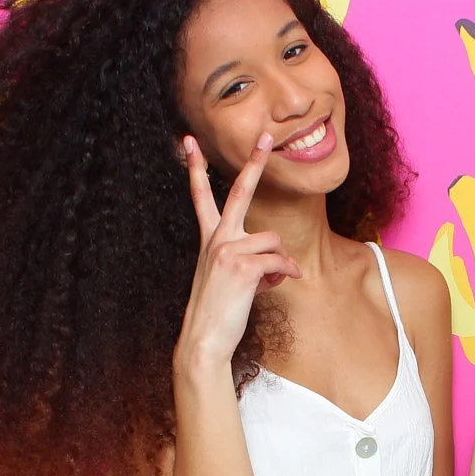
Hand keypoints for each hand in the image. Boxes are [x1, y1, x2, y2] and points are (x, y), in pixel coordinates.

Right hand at [173, 133, 301, 368]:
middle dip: (253, 162)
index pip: (201, 196)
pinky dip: (285, 274)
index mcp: (210, 239)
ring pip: (274, 241)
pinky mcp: (242, 265)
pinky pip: (279, 261)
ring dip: (281, 263)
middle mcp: (216, 238)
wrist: (204, 340)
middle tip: (265, 135)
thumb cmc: (219, 313)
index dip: (195, 167)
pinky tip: (280, 285)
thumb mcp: (233, 281)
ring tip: (271, 282)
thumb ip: (254, 264)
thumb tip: (282, 266)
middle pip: (240, 192)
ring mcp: (227, 249)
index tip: (188, 140)